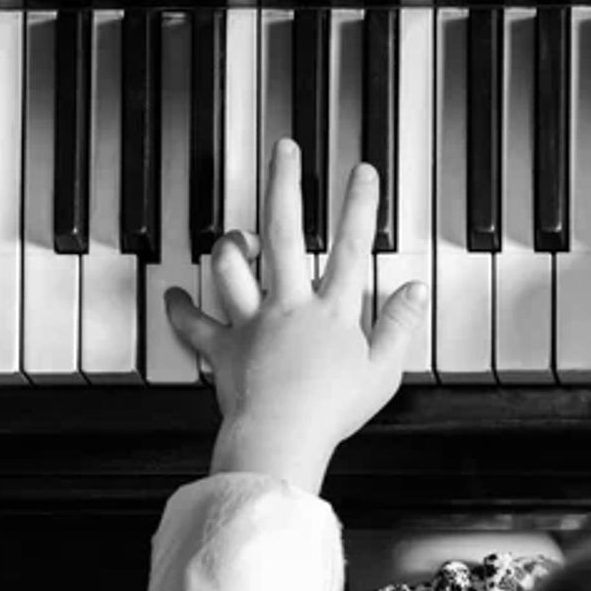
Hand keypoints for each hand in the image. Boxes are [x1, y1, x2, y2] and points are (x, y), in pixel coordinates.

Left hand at [163, 138, 429, 494]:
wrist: (280, 440)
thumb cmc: (330, 412)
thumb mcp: (382, 372)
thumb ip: (399, 326)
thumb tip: (416, 291)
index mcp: (332, 312)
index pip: (350, 247)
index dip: (358, 205)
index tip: (361, 170)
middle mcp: (289, 306)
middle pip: (285, 233)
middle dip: (285, 185)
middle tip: (285, 150)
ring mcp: (252, 323)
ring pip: (234, 267)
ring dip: (233, 244)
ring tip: (238, 231)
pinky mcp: (223, 349)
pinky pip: (195, 324)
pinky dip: (182, 308)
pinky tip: (174, 294)